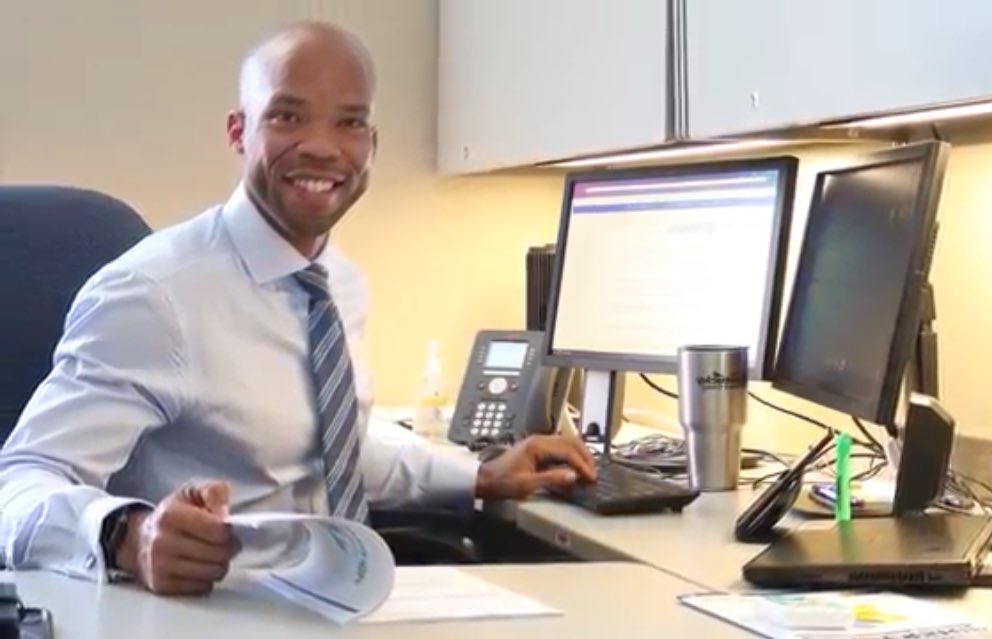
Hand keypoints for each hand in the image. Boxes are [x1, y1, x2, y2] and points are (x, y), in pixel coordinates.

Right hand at [116, 481, 236, 595]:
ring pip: (213, 573)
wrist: (140, 539)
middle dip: (229, 547)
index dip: (229, 530)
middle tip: (225, 542)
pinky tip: (201, 565)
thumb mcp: (193, 491)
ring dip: (220, 563)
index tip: (228, 528)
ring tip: (214, 553)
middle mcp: (162, 543)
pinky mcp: (162, 586)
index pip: (217, 530)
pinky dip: (207, 578)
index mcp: (171, 516)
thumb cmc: (173, 514)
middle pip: (218, 553)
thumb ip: (215, 492)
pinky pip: (202, 587)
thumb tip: (226, 513)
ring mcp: (160, 567)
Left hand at [475, 435, 595, 499]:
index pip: (568, 451)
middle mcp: (539, 440)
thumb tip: (572, 476)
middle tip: (593, 473)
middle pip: (571, 442)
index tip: (590, 477)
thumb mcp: (527, 485)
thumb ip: (551, 479)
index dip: (582, 465)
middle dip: (585, 457)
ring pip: (568, 443)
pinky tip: (575, 468)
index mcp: (537, 446)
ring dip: (580, 455)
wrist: (485, 480)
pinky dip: (572, 456)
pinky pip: (561, 448)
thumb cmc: (501, 482)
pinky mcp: (538, 448)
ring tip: (587, 471)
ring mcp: (538, 442)